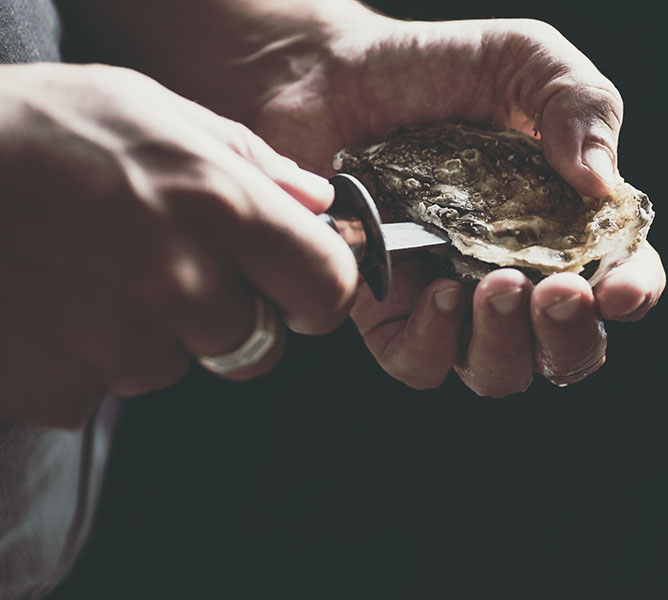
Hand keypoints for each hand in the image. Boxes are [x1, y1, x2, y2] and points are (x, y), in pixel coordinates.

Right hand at [0, 63, 357, 425]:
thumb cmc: (35, 127)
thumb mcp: (151, 110)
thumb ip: (249, 161)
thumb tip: (317, 203)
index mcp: (220, 207)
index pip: (326, 288)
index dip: (320, 294)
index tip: (301, 291)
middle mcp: (181, 283)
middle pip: (254, 346)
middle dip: (226, 318)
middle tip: (166, 266)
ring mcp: (119, 343)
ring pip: (173, 367)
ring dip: (148, 333)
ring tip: (89, 271)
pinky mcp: (62, 385)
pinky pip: (102, 388)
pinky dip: (85, 356)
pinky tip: (51, 302)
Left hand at [245, 12, 664, 395]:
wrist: (333, 73)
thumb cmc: (435, 67)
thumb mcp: (524, 60)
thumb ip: (579, 103)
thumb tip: (601, 182)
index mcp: (562, 224)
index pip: (619, 281)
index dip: (632, 294)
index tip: (619, 288)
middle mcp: (513, 273)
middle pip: (565, 351)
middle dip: (569, 337)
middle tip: (555, 291)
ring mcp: (452, 298)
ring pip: (497, 372)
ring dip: (506, 346)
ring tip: (492, 287)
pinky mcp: (389, 310)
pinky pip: (418, 364)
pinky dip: (434, 346)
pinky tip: (437, 293)